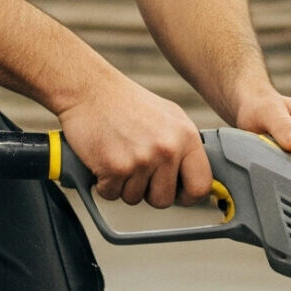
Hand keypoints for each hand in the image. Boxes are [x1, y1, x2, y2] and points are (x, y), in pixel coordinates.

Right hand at [58, 75, 211, 208]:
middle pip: (164, 200)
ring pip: (135, 198)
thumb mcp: (169, 117)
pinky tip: (104, 159)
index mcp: (186, 136)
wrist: (89, 90)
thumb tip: (193, 177)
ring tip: (119, 156)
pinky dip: (104, 183)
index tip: (176, 193)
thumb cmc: (126, 103)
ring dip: (123, 185)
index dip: (187, 196)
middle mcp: (168, 149)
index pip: (201, 185)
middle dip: (148, 192)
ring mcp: (142, 159)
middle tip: (137, 169)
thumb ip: (183, 147)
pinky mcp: (116, 167)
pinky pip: (111, 194)